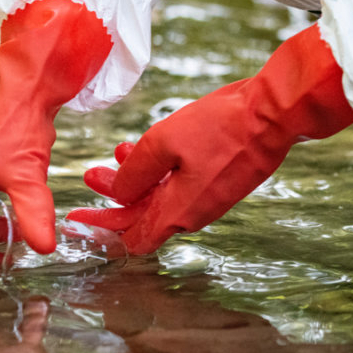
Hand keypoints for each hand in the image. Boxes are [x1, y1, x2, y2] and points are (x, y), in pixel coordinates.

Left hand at [68, 24, 352, 252]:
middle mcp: (195, 212)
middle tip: (92, 174)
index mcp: (178, 212)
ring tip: (119, 151)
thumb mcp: (162, 144)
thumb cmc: (220, 127)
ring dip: (138, 178)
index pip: (133, 238)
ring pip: (163, 196)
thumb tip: (117, 196)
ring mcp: (212, 196)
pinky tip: (151, 145)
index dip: (102, 229)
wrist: (273, 114)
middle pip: (145, 216)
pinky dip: (161, 171)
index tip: (79, 217)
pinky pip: (183, 184)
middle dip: (115, 195)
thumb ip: (133, 175)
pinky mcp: (223, 179)